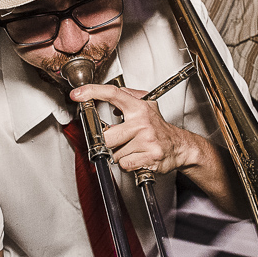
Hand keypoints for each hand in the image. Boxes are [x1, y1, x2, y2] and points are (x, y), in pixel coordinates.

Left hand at [69, 83, 197, 174]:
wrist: (180, 147)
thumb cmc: (160, 128)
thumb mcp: (147, 106)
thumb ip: (128, 96)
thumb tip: (106, 94)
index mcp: (139, 108)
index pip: (113, 94)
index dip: (92, 92)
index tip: (77, 94)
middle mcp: (142, 122)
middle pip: (107, 136)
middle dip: (108, 142)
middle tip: (119, 140)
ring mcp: (146, 140)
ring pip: (114, 152)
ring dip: (119, 154)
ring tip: (132, 148)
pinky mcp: (149, 157)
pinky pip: (124, 164)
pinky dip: (127, 164)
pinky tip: (137, 157)